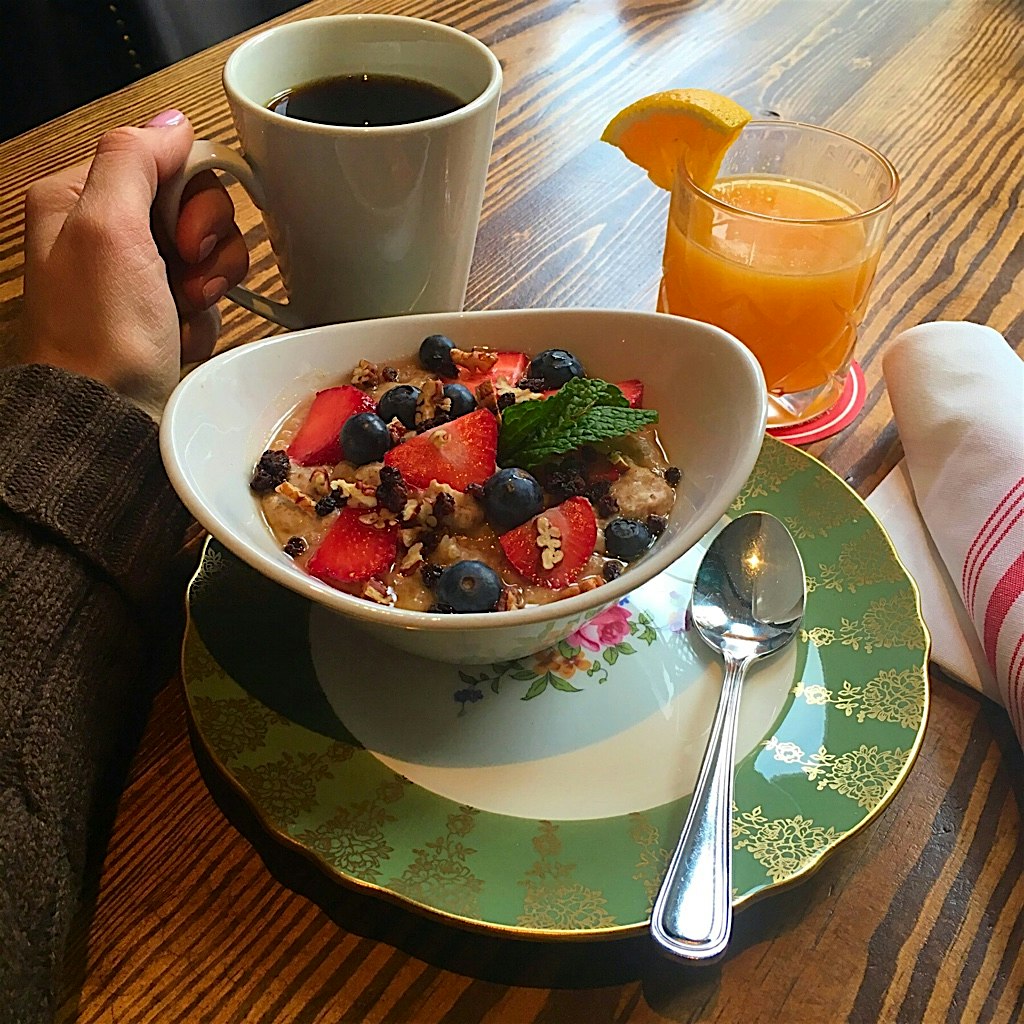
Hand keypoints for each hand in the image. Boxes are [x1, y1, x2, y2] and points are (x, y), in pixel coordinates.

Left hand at [19, 110, 248, 418]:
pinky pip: (209, 294)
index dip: (193, 196)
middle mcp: (109, 232)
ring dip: (210, 282)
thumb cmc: (100, 336)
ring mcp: (139, 274)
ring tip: (183, 310)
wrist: (111, 416)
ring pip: (209, 251)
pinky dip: (205, 315)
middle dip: (205, 245)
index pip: (167, 160)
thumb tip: (171, 123)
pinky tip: (181, 334)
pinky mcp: (163, 311)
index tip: (185, 236)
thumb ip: (135, 160)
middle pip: (195, 205)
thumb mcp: (108, 228)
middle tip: (184, 275)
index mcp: (81, 198)